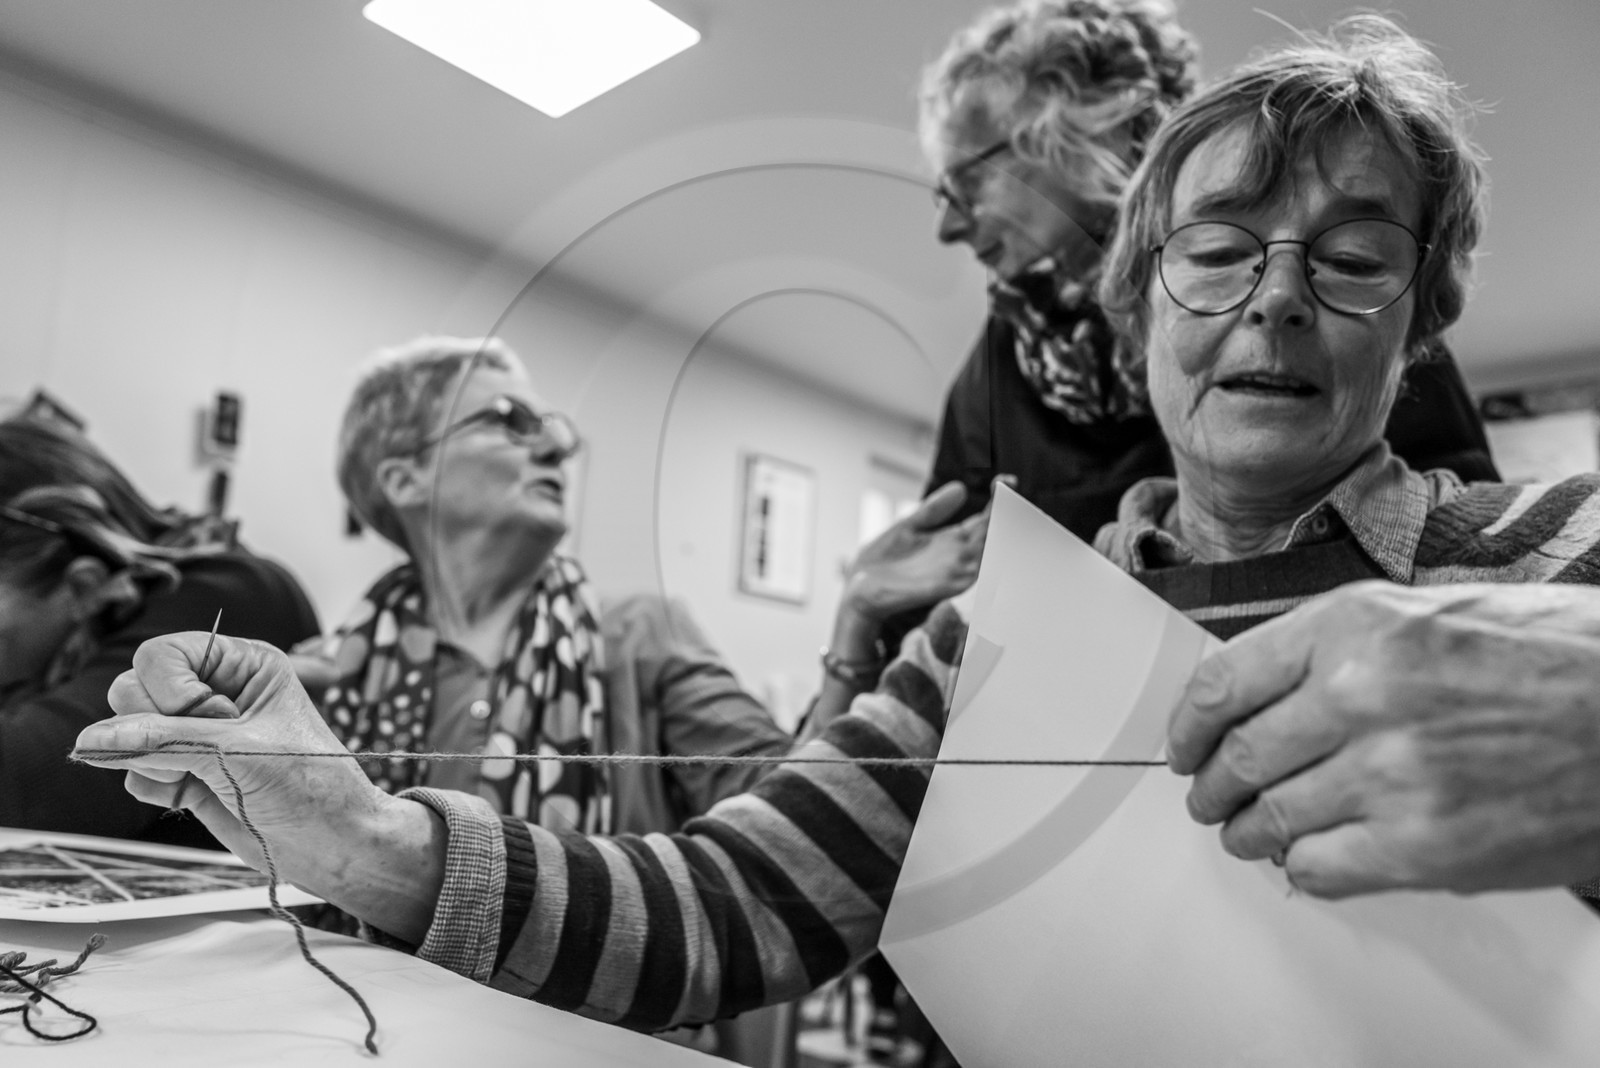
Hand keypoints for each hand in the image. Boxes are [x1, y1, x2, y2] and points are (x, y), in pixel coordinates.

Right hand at [75, 631, 391, 886]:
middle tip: (208, 751)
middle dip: (155, 726)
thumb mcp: (237, 752)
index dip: (170, 688)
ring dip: (152, 760)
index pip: (160, 654)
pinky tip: (192, 796)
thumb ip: (162, 741)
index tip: (208, 717)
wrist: (331, 846)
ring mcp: (197, 735)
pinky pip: (133, 770)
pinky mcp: (185, 774)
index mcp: (242, 665)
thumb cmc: (309, 785)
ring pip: (126, 732)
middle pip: (132, 688)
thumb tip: (91, 738)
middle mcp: (216, 693)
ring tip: (203, 776)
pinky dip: (153, 785)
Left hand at [841, 480, 993, 624]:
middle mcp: (957, 559)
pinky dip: (981, 559)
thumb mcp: (908, 528)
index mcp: (951, 543)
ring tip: (1005, 507)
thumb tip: (962, 488)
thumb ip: (933, 510)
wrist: (856, 591)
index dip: (997, 501)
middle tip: (1008, 486)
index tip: (1006, 479)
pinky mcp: (939, 588)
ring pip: (985, 552)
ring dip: (996, 533)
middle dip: (1004, 513)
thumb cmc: (882, 564)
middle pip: (990, 534)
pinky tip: (988, 541)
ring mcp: (951, 574)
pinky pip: (969, 574)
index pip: (985, 521)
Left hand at [1166, 581, 1599, 897]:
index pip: (1222, 682)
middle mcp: (1360, 694)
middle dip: (1210, 786)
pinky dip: (1303, 868)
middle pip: (1239, 757)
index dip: (1188, 726)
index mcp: (1353, 625)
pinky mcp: (1426, 846)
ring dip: (1248, 833)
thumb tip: (1259, 694)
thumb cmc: (1551, 656)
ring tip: (1250, 833)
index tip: (1182, 746)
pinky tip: (1310, 858)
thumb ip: (1335, 649)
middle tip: (1207, 798)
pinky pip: (1321, 869)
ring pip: (1271, 819)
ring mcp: (1392, 774)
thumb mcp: (1423, 613)